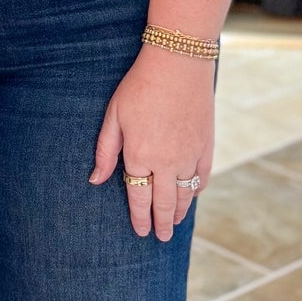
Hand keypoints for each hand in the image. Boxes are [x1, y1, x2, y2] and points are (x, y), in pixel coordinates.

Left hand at [90, 45, 213, 239]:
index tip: (140, 231)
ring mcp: (190, 155)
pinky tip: (191, 195)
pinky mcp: (206, 145)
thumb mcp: (114, 116)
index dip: (139, 218)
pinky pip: (202, 177)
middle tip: (161, 238)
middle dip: (161, 224)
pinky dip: (196, 190)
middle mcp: (166, 162)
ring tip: (174, 223)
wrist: (178, 63)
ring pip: (185, 194)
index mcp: (140, 156)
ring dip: (179, 212)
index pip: (139, 198)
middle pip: (163, 203)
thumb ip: (105, 151)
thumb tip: (95, 181)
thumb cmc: (139, 86)